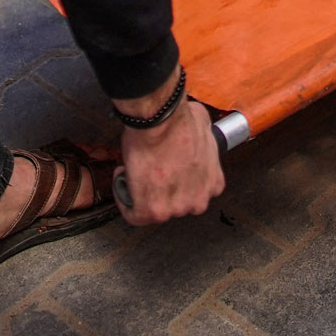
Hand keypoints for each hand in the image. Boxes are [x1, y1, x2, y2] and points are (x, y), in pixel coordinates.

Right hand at [115, 93, 223, 226]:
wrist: (160, 121)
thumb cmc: (179, 121)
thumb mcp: (204, 126)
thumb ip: (202, 138)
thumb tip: (195, 128)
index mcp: (213, 184)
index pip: (195, 191)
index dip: (178, 180)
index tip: (168, 169)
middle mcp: (198, 201)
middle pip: (176, 203)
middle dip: (162, 188)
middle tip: (150, 171)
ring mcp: (176, 209)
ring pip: (155, 209)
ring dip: (143, 193)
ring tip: (135, 172)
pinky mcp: (152, 211)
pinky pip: (134, 215)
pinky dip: (124, 198)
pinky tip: (123, 179)